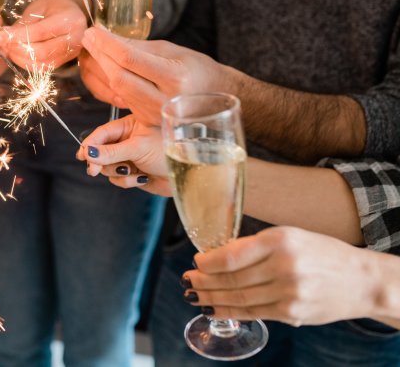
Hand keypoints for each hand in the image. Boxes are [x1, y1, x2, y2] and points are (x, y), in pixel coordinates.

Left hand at [0, 0, 86, 68]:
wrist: (72, 11)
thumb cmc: (53, 5)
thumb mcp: (38, 7)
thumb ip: (23, 24)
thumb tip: (2, 38)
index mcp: (71, 20)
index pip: (40, 32)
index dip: (16, 36)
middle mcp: (75, 39)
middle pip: (41, 52)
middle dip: (16, 48)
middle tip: (1, 42)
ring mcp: (71, 53)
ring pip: (40, 63)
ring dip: (19, 57)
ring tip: (7, 46)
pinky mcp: (63, 61)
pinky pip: (42, 67)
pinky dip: (25, 62)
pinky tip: (16, 53)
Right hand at [76, 114, 171, 195]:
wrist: (188, 174)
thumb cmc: (168, 152)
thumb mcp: (138, 148)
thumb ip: (111, 151)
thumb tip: (88, 153)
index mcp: (128, 126)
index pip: (102, 133)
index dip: (90, 144)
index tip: (82, 155)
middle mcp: (127, 140)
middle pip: (100, 151)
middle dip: (100, 161)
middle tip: (94, 170)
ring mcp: (129, 157)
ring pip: (108, 167)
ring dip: (117, 172)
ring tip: (130, 171)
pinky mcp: (133, 173)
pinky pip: (118, 179)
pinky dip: (127, 181)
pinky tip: (141, 178)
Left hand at [80, 27, 236, 125]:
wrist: (216, 98)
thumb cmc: (196, 69)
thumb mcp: (172, 51)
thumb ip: (139, 47)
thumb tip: (106, 37)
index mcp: (175, 78)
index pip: (130, 59)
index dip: (107, 44)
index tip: (94, 30)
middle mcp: (164, 101)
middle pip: (119, 77)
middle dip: (99, 55)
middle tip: (87, 37)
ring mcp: (155, 114)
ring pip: (117, 89)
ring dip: (100, 67)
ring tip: (92, 48)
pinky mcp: (147, 120)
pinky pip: (121, 98)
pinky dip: (110, 79)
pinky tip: (104, 65)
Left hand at [182, 227, 375, 325]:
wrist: (360, 280)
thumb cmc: (319, 253)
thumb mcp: (289, 236)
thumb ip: (254, 246)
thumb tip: (215, 256)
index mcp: (280, 241)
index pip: (232, 255)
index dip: (208, 263)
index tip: (196, 263)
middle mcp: (284, 266)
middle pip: (232, 279)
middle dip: (204, 282)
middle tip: (188, 280)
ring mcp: (288, 292)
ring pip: (239, 298)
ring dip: (212, 298)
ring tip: (196, 295)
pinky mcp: (292, 312)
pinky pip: (253, 313)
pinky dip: (230, 312)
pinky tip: (215, 309)